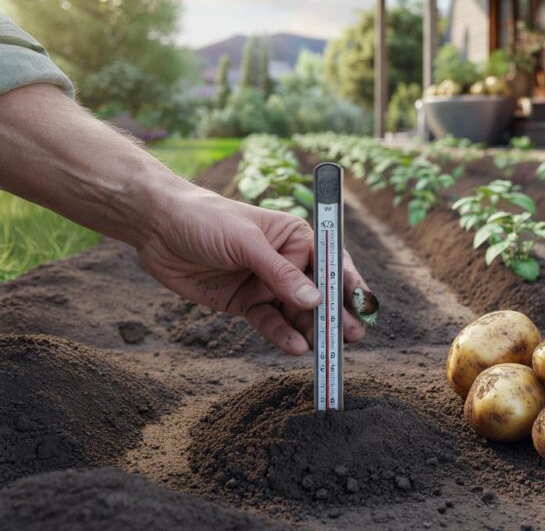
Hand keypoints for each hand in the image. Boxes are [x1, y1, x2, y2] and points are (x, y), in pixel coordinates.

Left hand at [136, 188, 372, 354]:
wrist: (156, 228)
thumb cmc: (206, 219)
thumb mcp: (246, 243)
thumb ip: (280, 273)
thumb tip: (315, 301)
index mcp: (295, 237)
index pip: (330, 261)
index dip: (348, 283)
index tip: (364, 304)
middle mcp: (286, 262)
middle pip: (317, 292)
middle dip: (334, 314)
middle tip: (352, 335)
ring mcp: (266, 284)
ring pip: (296, 312)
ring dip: (312, 329)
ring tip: (326, 348)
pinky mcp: (246, 303)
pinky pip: (270, 323)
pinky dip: (283, 335)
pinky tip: (296, 347)